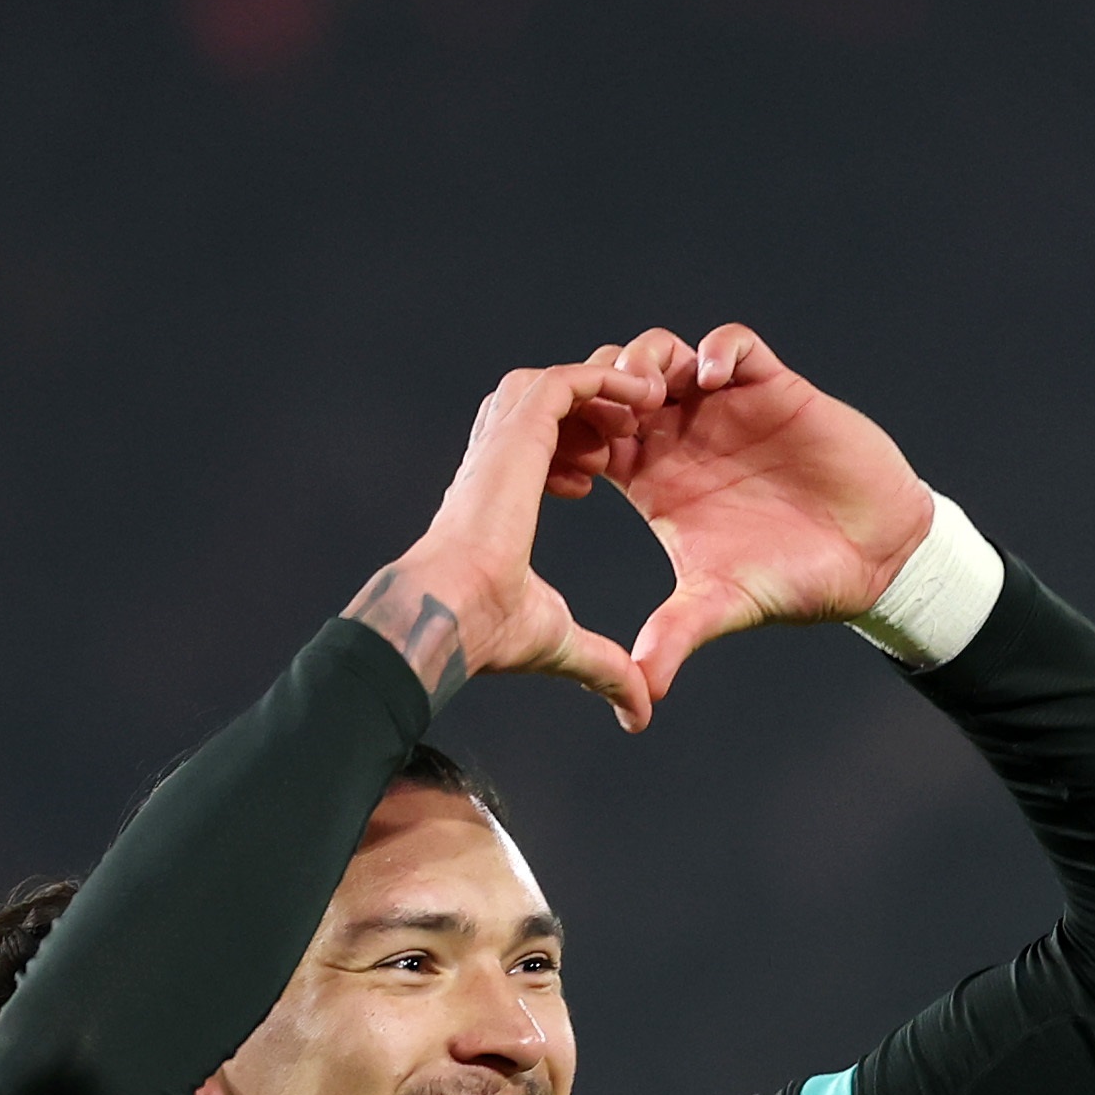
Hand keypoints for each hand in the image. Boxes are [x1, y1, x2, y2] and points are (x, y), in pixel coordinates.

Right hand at [343, 358, 666, 729]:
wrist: (452, 613)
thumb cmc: (487, 633)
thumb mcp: (561, 640)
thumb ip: (603, 666)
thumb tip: (641, 714)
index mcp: (493, 501)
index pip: (529, 452)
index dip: (569, 454)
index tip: (601, 479)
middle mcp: (493, 464)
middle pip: (540, 407)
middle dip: (586, 414)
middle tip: (628, 434)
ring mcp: (503, 444)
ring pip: (555, 386)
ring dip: (599, 389)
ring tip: (642, 407)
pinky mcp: (518, 431)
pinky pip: (568, 383)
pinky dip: (605, 381)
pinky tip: (640, 401)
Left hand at [596, 322, 936, 703]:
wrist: (874, 556)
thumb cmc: (795, 579)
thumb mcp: (724, 606)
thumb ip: (676, 635)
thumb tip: (637, 688)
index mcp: (651, 481)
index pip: (587, 441)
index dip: (569, 443)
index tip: (574, 470)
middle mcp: (681, 437)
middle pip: (611, 384)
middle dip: (596, 392)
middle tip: (605, 424)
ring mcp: (724, 408)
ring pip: (663, 354)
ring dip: (646, 362)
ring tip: (649, 399)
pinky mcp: (773, 387)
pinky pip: (732, 344)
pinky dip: (714, 350)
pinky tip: (709, 381)